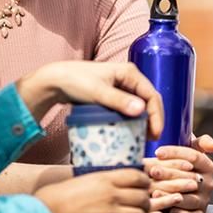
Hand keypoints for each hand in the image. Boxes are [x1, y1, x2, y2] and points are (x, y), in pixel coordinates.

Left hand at [17, 61, 164, 137]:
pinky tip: (130, 130)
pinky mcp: (114, 94)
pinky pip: (128, 107)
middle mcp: (129, 78)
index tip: (155, 134)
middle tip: (151, 139)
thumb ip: (119, 101)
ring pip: (139, 105)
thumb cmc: (76, 81)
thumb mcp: (98, 92)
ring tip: (143, 137)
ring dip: (143, 120)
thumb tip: (141, 110)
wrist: (56, 80)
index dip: (156, 116)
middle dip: (152, 120)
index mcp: (130, 73)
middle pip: (148, 100)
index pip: (152, 95)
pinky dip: (132, 119)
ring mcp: (121, 86)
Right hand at [34, 168, 151, 212]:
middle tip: (141, 203)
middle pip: (142, 198)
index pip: (137, 177)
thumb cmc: (61, 195)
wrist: (45, 212)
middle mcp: (110, 196)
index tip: (145, 184)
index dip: (145, 181)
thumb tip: (123, 180)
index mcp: (105, 179)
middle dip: (145, 201)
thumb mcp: (85, 180)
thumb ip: (106, 180)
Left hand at [145, 134, 212, 212]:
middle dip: (168, 174)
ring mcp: (204, 199)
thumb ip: (203, 142)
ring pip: (189, 198)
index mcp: (208, 166)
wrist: (185, 182)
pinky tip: (168, 208)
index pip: (194, 156)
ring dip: (171, 195)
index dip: (175, 153)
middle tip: (152, 171)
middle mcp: (208, 183)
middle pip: (189, 177)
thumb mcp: (194, 149)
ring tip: (155, 192)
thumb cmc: (185, 164)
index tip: (158, 152)